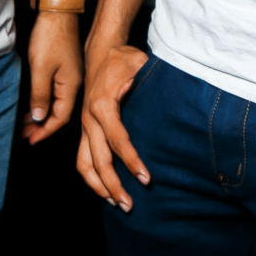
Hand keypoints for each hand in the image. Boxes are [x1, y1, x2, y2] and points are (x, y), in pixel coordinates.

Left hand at [21, 11, 81, 144]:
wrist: (58, 10)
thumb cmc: (50, 37)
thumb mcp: (41, 69)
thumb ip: (40, 95)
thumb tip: (40, 118)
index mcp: (71, 85)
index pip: (61, 117)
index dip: (46, 130)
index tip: (31, 140)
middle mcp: (74, 82)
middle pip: (60, 112)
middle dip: (42, 125)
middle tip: (25, 134)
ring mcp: (70, 74)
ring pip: (56, 102)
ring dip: (41, 113)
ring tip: (26, 123)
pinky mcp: (64, 66)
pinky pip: (55, 91)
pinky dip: (43, 100)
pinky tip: (34, 102)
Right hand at [76, 42, 151, 211]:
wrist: (101, 51)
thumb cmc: (123, 58)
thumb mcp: (139, 63)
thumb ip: (151, 78)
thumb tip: (173, 93)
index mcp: (102, 104)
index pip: (117, 139)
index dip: (131, 161)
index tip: (145, 178)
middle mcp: (89, 119)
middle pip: (98, 160)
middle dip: (113, 185)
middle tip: (130, 204)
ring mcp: (84, 126)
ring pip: (84, 164)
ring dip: (99, 187)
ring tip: (117, 204)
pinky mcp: (85, 130)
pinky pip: (82, 159)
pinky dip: (91, 178)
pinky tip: (105, 190)